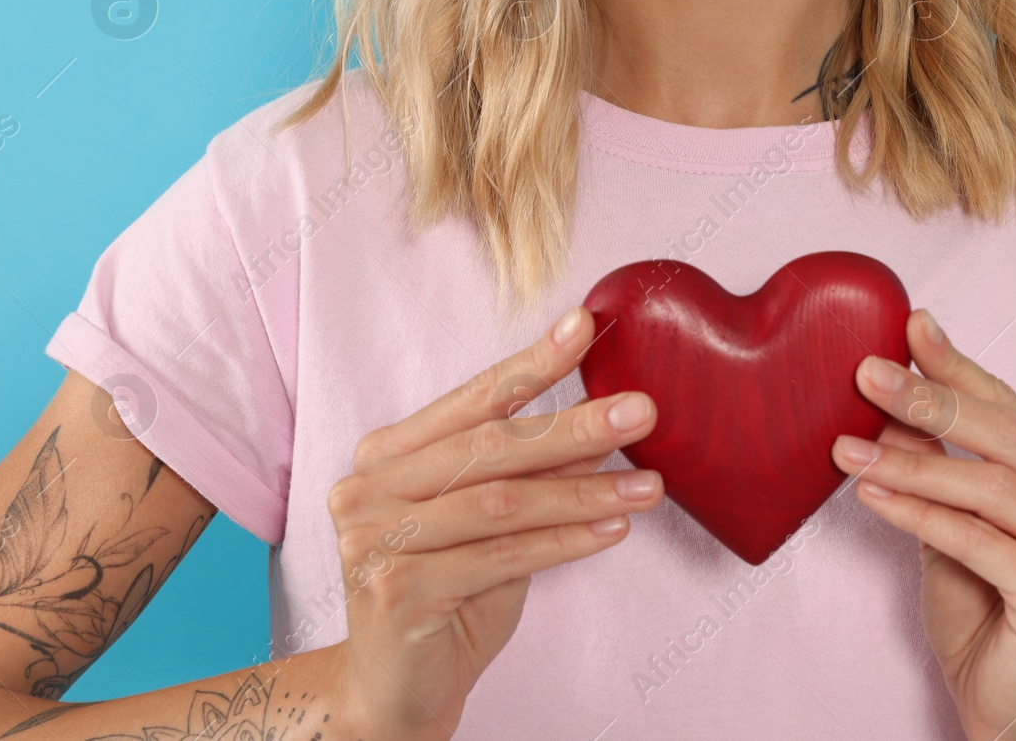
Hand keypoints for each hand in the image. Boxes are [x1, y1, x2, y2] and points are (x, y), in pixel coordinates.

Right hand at [323, 306, 664, 740]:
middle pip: (489, 447)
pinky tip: (612, 530)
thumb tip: (600, 417)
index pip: (471, 400)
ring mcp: (374, 540)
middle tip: (641, 409)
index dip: (531, 363)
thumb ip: (529, 472)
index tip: (585, 327)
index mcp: (386, 456)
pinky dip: (565, 543)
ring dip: (585, 491)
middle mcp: (368, 489)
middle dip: (574, 426)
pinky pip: (501, 556)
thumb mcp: (493, 523)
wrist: (395, 688)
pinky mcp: (397, 591)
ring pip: (502, 502)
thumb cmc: (447, 594)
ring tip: (647, 485)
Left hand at [830, 308, 1015, 740]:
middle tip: (867, 372)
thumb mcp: (955, 521)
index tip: (909, 326)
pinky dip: (920, 514)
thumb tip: (888, 395)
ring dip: (912, 461)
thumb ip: (940, 464)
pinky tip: (872, 495)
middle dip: (933, 400)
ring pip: (993, 487)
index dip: (961, 367)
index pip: (1014, 410)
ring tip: (847, 448)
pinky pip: (980, 541)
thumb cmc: (986, 609)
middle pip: (1008, 439)